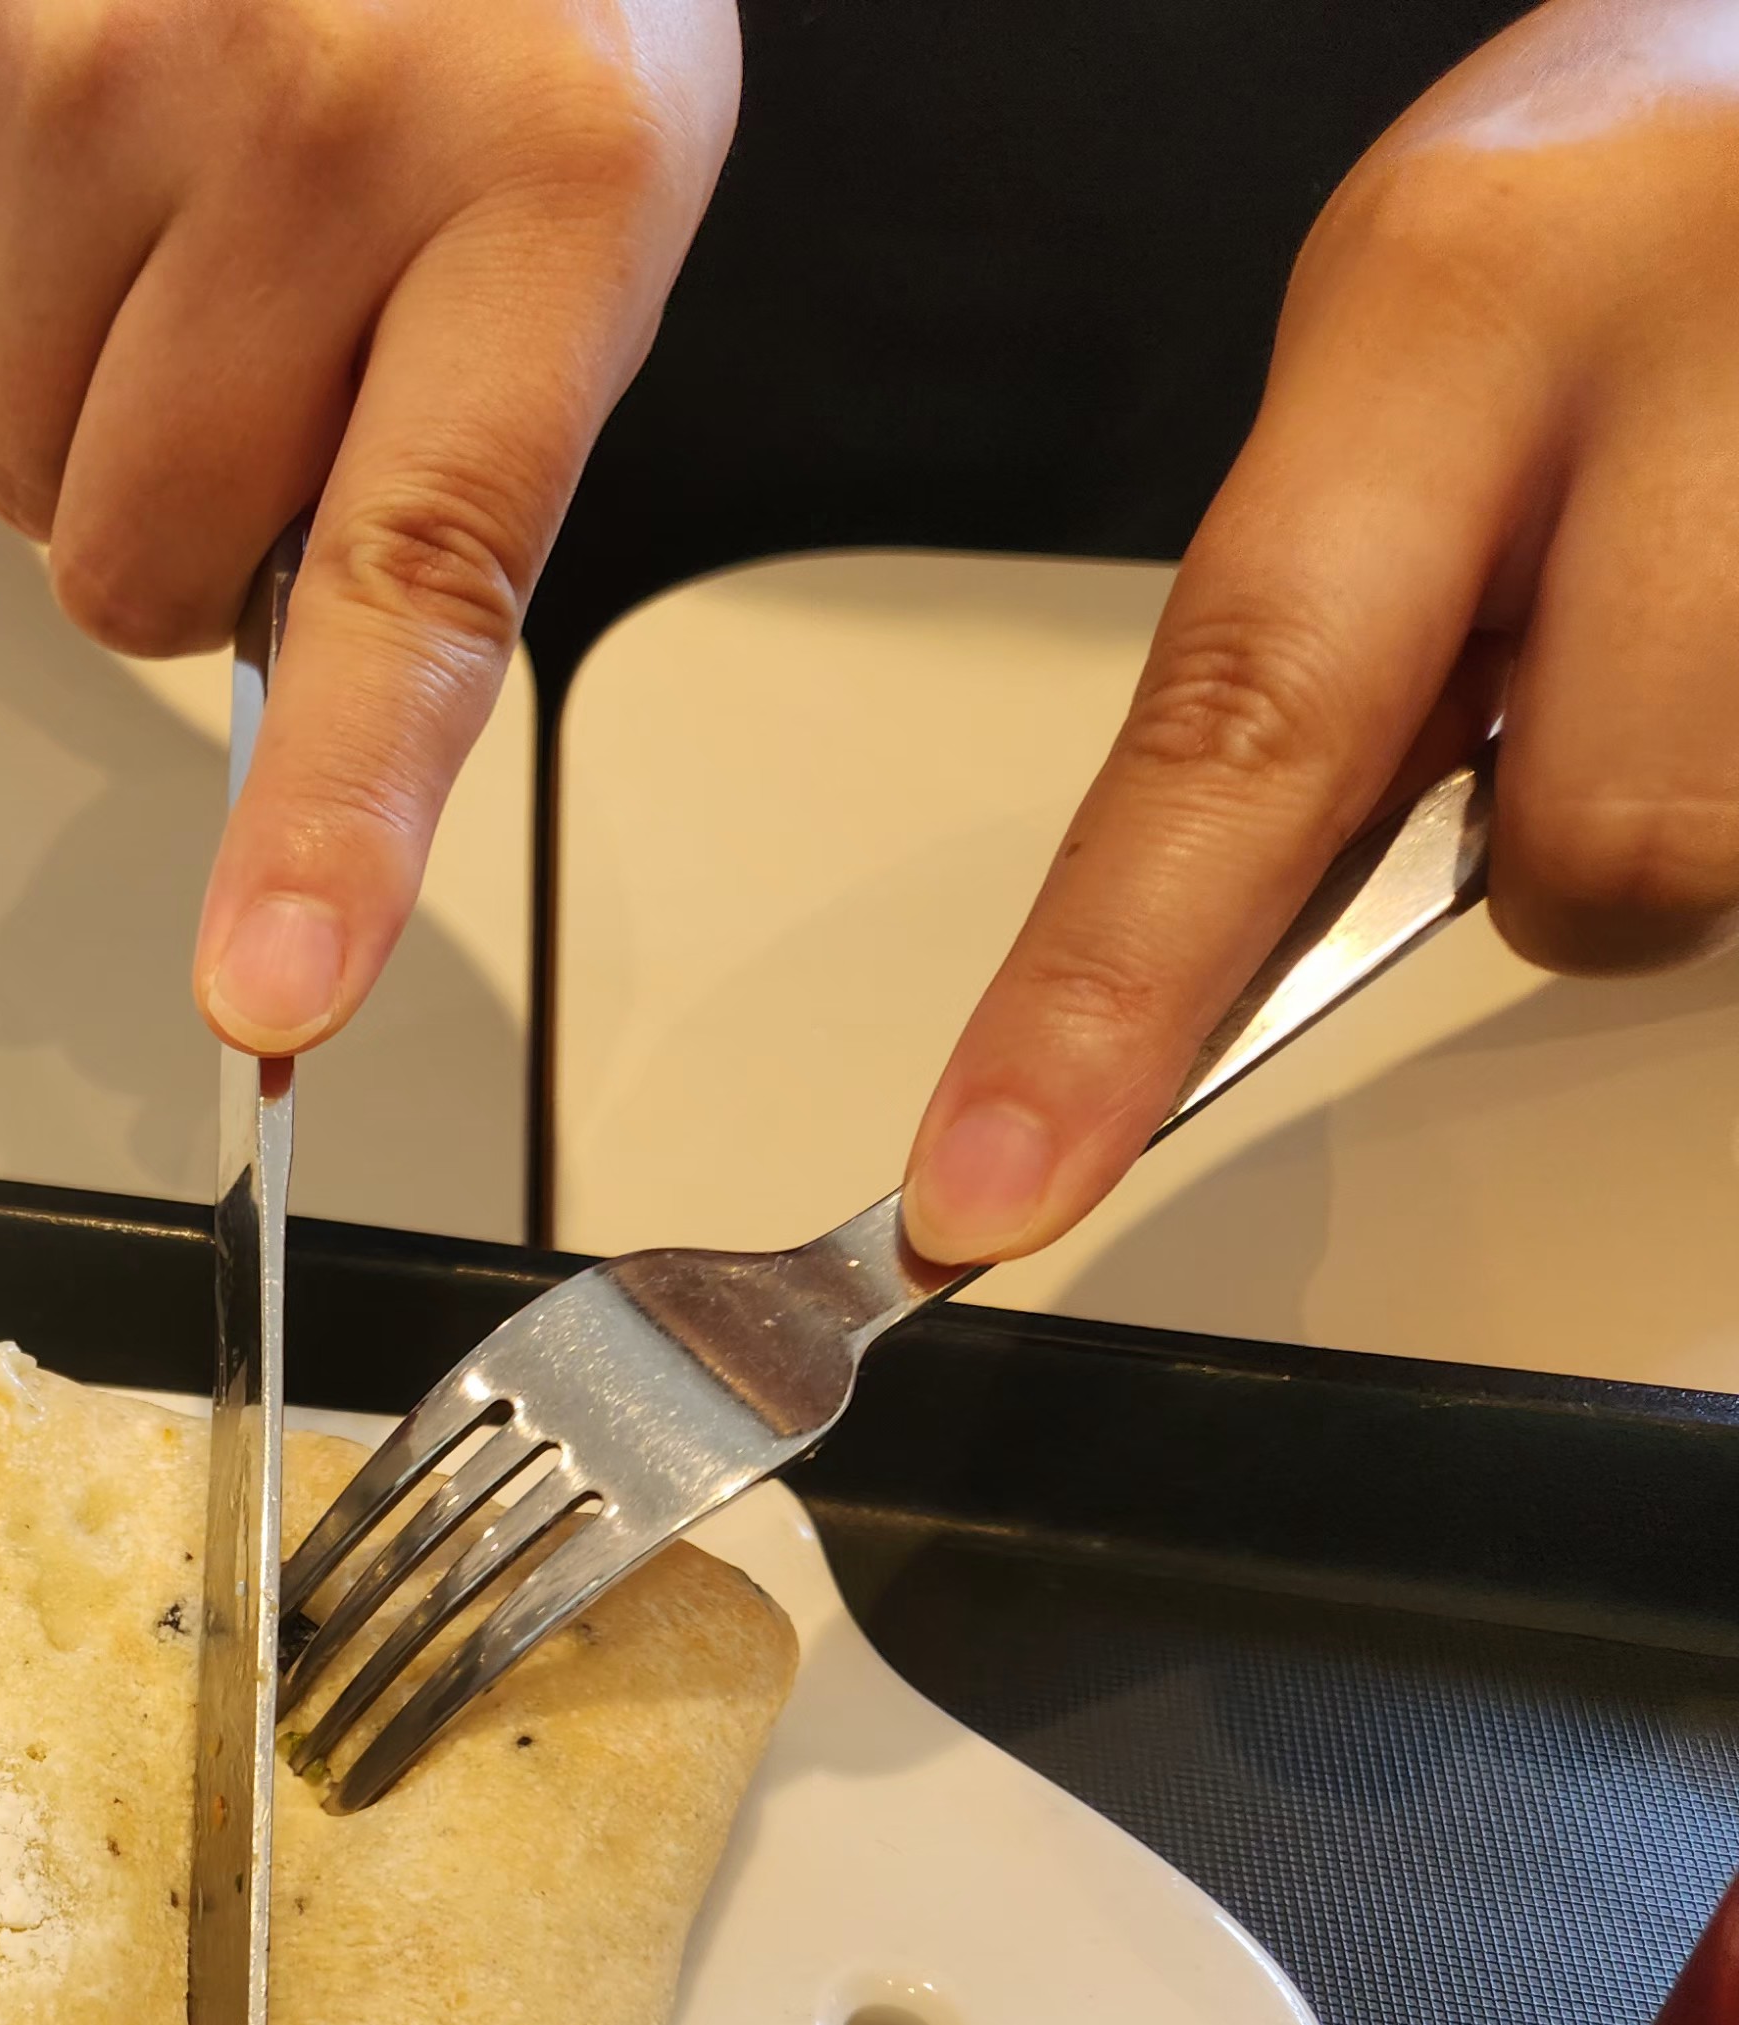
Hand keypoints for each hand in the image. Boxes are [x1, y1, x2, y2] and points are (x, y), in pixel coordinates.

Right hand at [0, 0, 739, 1052]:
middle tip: (263, 377)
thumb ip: (446, 484)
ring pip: (6, 485)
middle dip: (179, 541)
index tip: (272, 993)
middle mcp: (321, 112)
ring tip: (171, 251)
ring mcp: (105, 61)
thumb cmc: (481, 17)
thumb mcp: (564, 209)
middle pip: (141, 570)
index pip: (417, 578)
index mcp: (544, 182)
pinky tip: (51, 220)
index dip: (331, 819)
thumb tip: (304, 791)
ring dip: (71, 431)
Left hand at [902, 0, 1738, 1267]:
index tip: (992, 1190)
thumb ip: (1323, 614)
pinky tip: (1721, 593)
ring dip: (1691, 784)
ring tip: (1686, 599)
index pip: (1236, 724)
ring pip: (1725, 855)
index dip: (1104, 995)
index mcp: (1455, 301)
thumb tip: (1212, 927)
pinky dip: (1737, 737)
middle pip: (1597, 856)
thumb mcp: (1412, 339)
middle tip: (1571, 692)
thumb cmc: (1611, 202)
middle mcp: (1683, 368)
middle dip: (1564, 854)